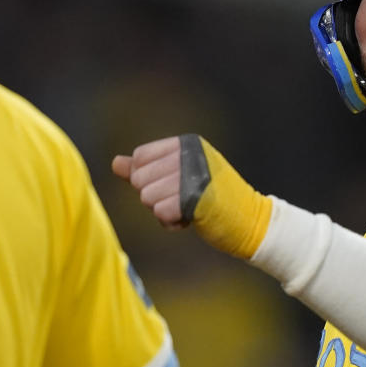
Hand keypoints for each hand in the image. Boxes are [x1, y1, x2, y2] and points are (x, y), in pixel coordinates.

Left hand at [113, 135, 272, 258]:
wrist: (250, 220)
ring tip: (187, 209)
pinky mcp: (195, 199)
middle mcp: (189, 154)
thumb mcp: (180, 177)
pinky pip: (160, 213)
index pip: (140, 157)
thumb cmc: (213, 199)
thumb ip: (146, 169)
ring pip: (147, 197)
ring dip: (163, 211)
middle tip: (182, 200)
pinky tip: (189, 220)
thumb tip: (115, 163)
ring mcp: (193, 175)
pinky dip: (171, 223)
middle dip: (155, 197)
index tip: (172, 186)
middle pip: (140, 179)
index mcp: (187, 143)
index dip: (147, 179)